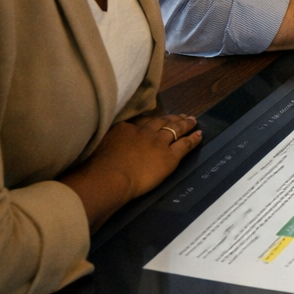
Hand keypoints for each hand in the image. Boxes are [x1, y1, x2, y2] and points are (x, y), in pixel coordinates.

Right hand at [61, 113, 200, 228]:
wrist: (109, 177)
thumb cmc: (96, 167)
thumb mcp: (94, 147)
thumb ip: (101, 142)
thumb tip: (98, 143)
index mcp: (125, 129)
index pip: (141, 122)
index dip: (151, 119)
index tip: (156, 118)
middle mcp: (143, 133)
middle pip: (160, 122)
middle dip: (171, 118)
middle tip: (181, 115)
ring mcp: (158, 143)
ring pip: (175, 130)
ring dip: (184, 124)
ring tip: (192, 120)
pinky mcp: (169, 157)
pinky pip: (184, 145)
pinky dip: (193, 139)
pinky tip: (199, 134)